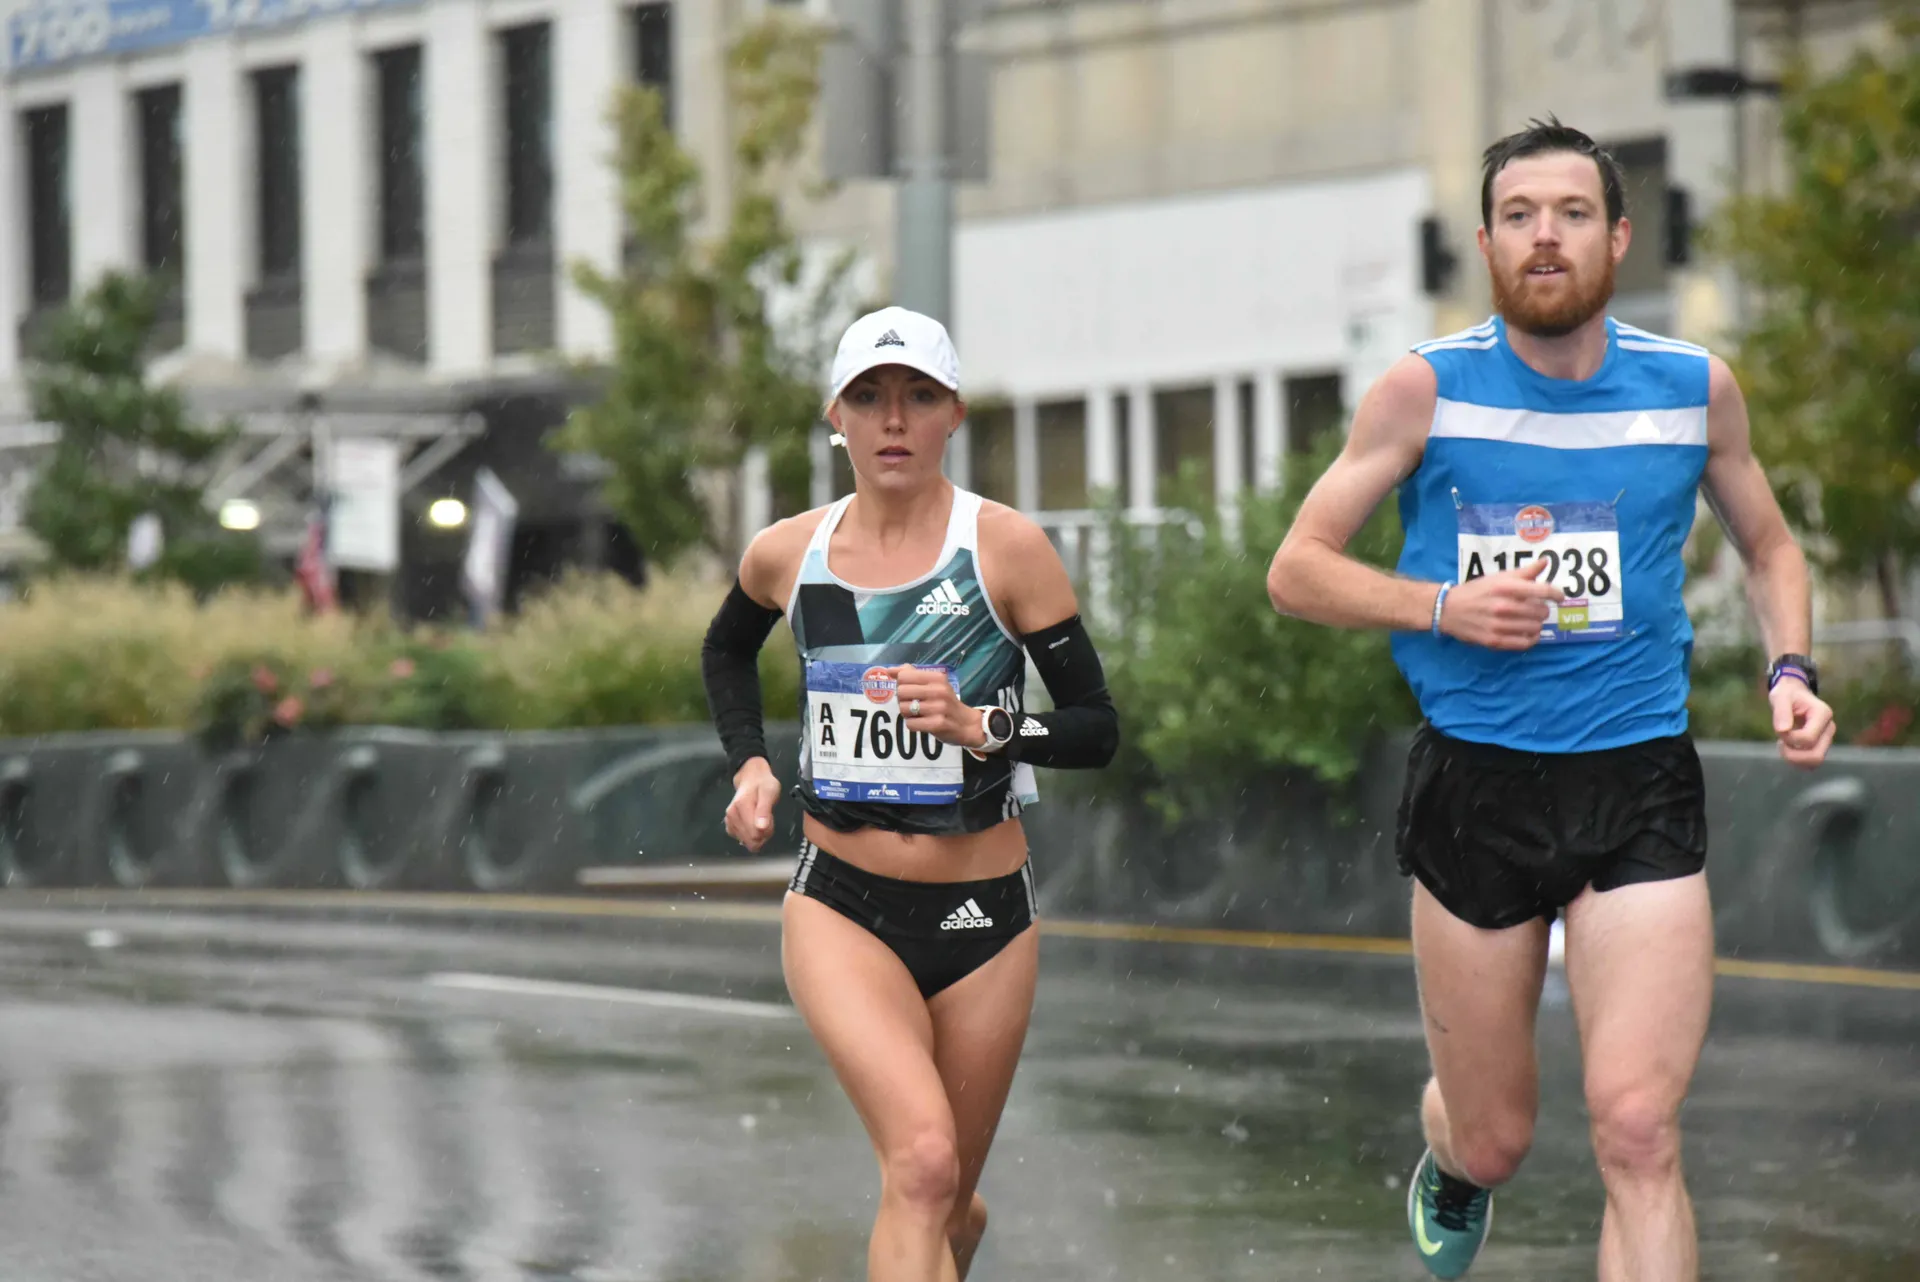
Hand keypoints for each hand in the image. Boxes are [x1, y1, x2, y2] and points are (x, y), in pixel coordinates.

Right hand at [723, 759, 782, 852]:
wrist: (751, 778)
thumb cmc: (762, 784)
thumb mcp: (769, 792)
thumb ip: (764, 810)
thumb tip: (761, 828)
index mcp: (741, 807)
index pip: (755, 835)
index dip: (767, 831)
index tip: (770, 819)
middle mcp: (732, 815)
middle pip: (751, 841)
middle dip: (763, 834)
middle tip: (767, 819)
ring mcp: (729, 821)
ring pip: (747, 842)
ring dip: (757, 834)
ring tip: (761, 819)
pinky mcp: (730, 825)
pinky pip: (742, 839)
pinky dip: (750, 834)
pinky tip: (754, 823)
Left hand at [890, 665, 986, 748]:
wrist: (966, 724)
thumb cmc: (946, 702)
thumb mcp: (934, 684)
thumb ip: (912, 675)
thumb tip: (889, 670)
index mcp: (937, 677)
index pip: (904, 676)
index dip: (902, 684)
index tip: (911, 691)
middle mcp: (939, 690)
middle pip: (901, 692)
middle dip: (903, 700)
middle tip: (913, 704)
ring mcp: (939, 707)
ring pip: (904, 709)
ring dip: (907, 714)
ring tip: (919, 714)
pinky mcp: (937, 724)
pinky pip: (910, 724)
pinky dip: (913, 725)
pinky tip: (922, 723)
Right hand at [1439, 559, 1565, 650]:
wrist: (1448, 609)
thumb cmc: (1477, 591)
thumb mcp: (1498, 577)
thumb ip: (1524, 572)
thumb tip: (1545, 562)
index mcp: (1506, 587)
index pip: (1543, 591)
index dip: (1557, 594)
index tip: (1559, 597)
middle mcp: (1504, 606)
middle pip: (1541, 611)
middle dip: (1543, 609)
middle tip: (1537, 608)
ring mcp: (1499, 625)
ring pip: (1535, 627)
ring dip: (1537, 624)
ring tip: (1531, 620)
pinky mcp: (1494, 641)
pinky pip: (1524, 643)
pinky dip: (1531, 638)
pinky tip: (1528, 633)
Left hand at [1770, 678, 1835, 768]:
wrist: (1794, 694)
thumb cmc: (1788, 694)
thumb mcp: (1780, 696)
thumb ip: (1781, 711)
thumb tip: (1782, 730)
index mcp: (1823, 714)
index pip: (1808, 738)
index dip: (1790, 739)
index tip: (1780, 729)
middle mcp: (1829, 728)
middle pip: (1816, 755)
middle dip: (1793, 755)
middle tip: (1780, 743)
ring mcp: (1826, 739)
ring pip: (1815, 762)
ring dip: (1794, 759)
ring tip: (1784, 745)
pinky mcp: (1821, 745)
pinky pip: (1811, 762)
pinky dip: (1797, 761)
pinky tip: (1788, 749)